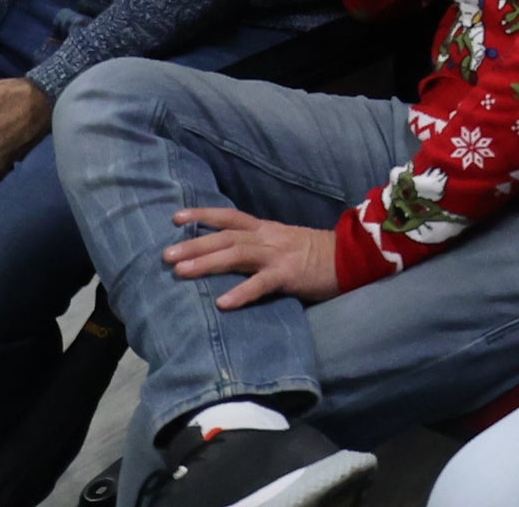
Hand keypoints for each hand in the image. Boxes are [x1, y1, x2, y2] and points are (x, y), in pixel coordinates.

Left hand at [163, 208, 341, 310]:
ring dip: (207, 263)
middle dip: (194, 243)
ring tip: (180, 271)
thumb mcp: (284, 243)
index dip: (203, 215)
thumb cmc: (316, 255)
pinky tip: (222, 303)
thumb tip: (228, 257)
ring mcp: (278, 254)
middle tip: (164, 255)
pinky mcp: (290, 274)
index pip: (229, 217)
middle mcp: (268, 237)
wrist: (353, 257)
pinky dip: (241, 293)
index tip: (175, 217)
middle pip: (226, 236)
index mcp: (266, 229)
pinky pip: (262, 284)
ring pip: (237, 254)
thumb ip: (259, 248)